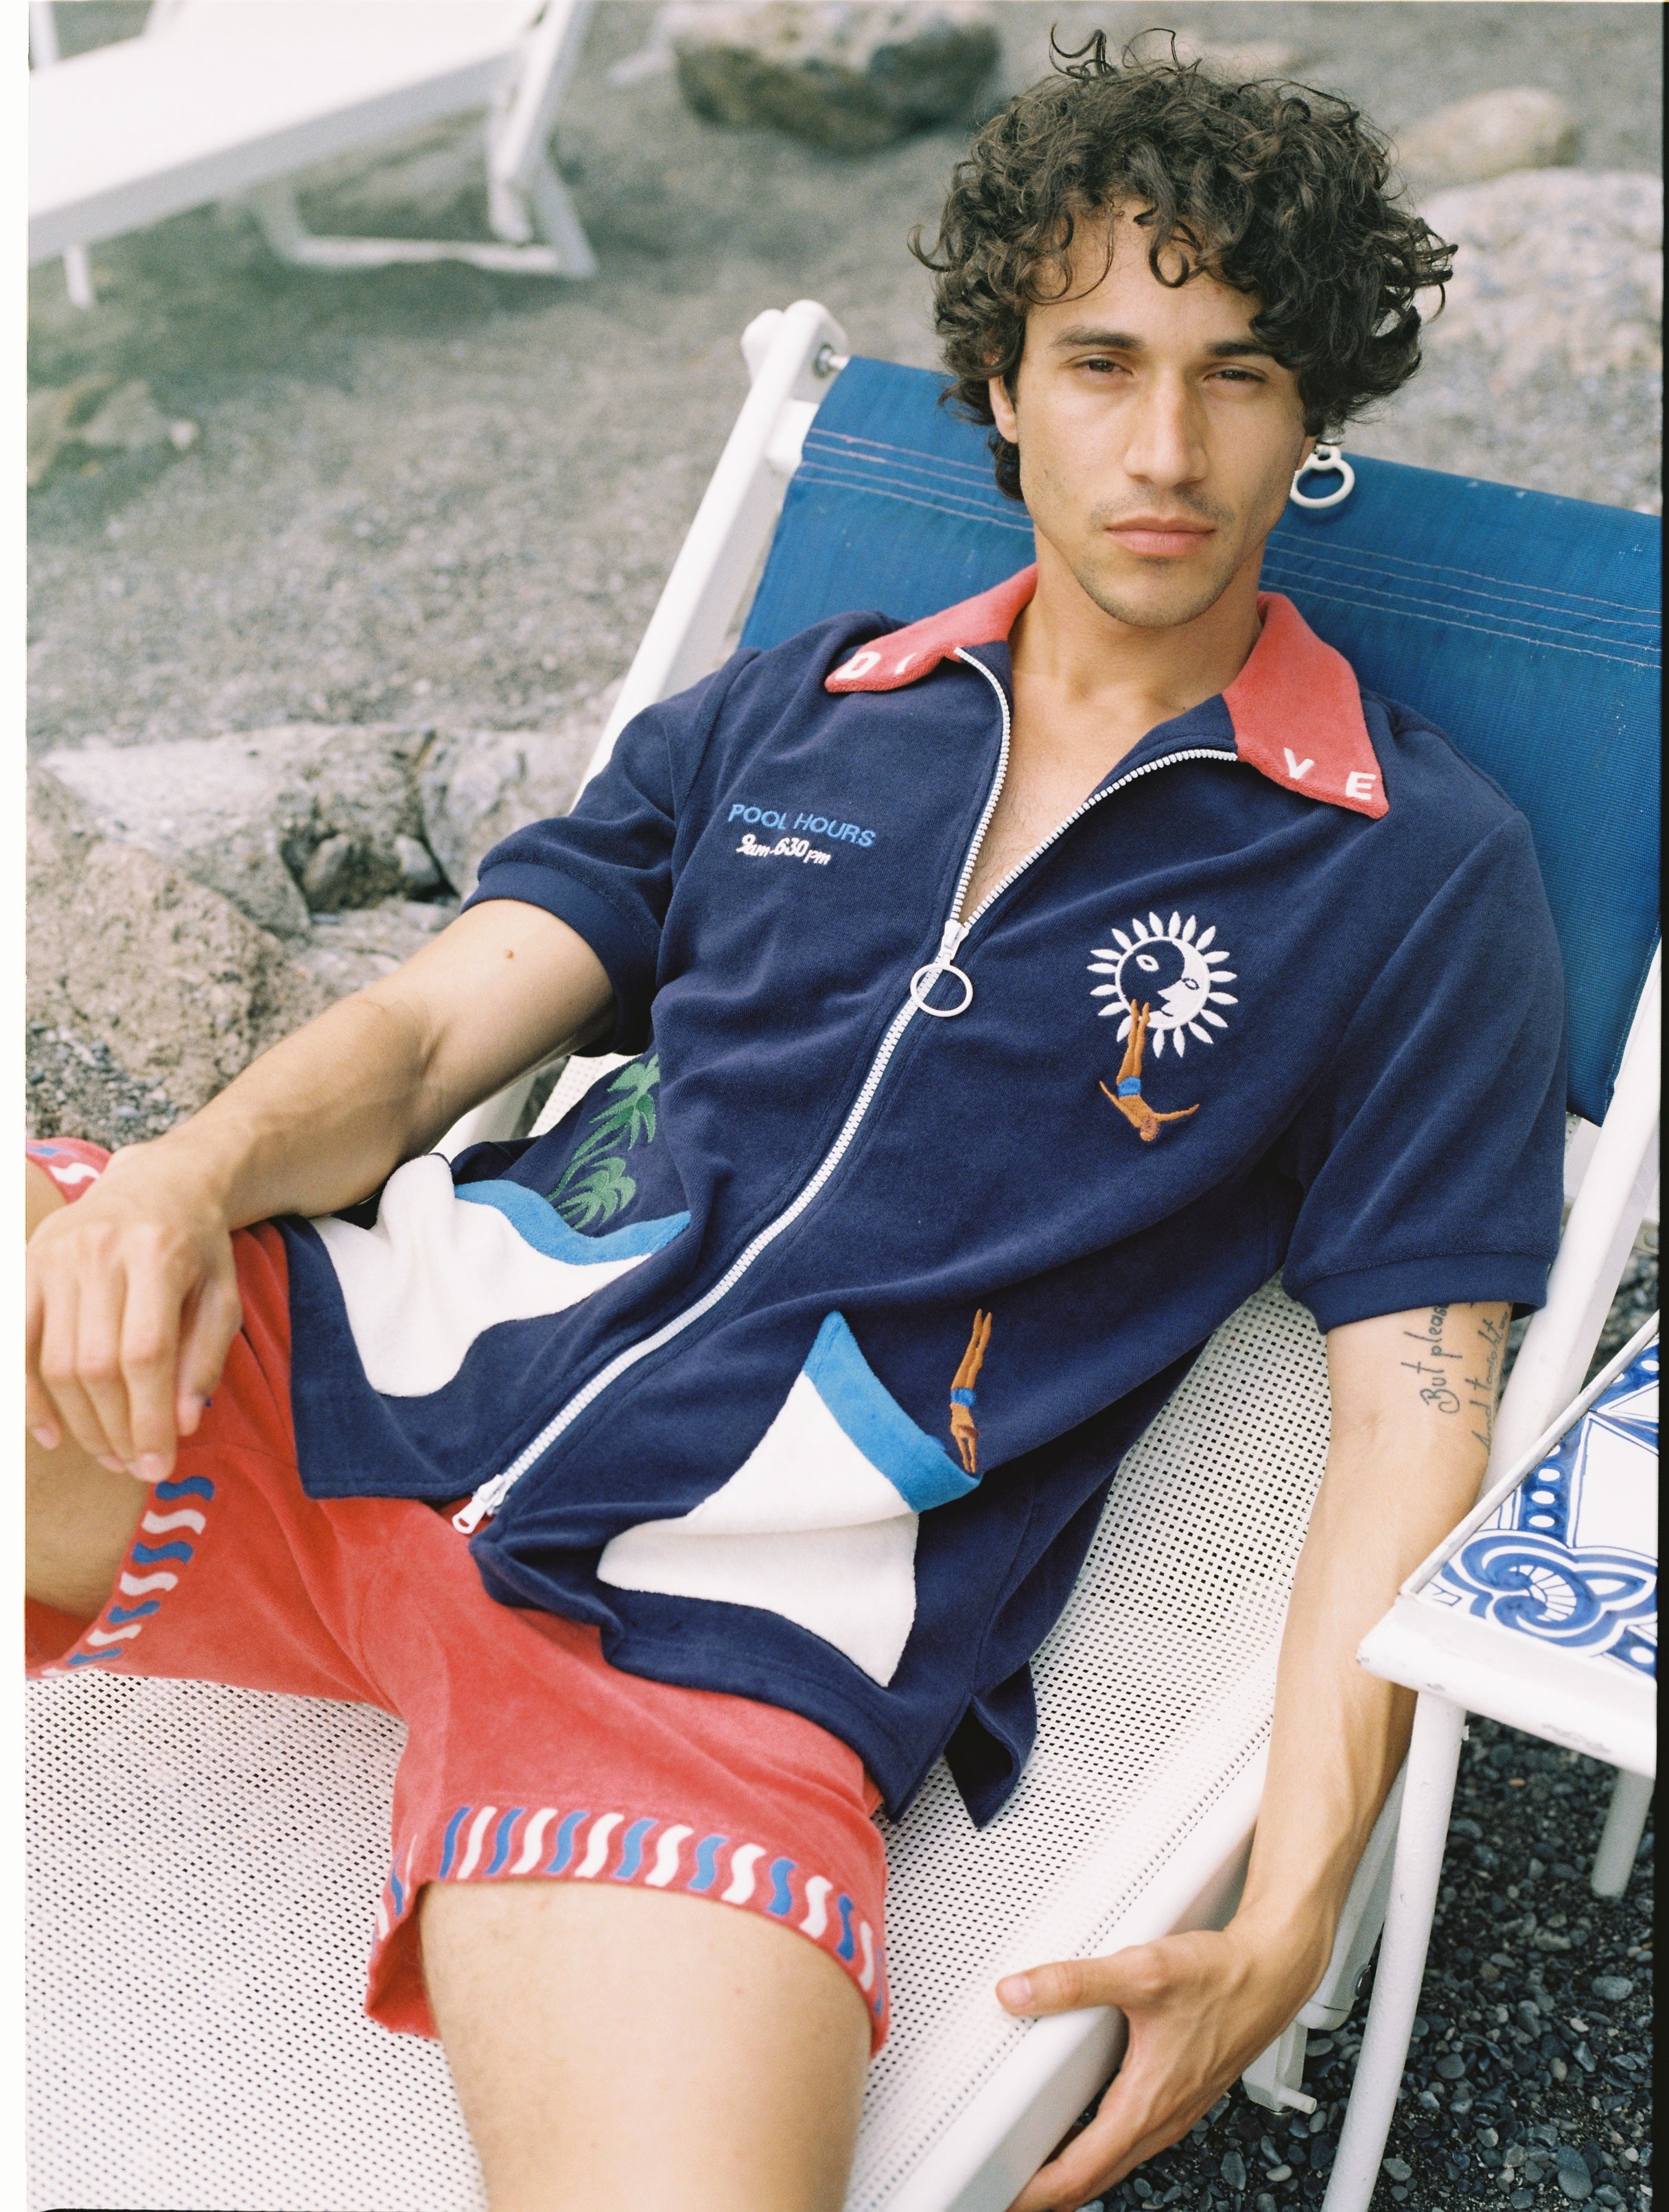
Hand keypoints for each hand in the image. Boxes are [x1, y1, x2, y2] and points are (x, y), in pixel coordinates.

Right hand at [26, 1141, 242, 1484]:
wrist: (160, 1182)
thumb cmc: (198, 1247)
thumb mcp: (223, 1295)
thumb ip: (205, 1358)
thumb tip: (182, 1426)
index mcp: (158, 1253)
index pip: (146, 1354)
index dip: (149, 1418)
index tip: (160, 1465)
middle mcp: (100, 1250)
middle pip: (97, 1364)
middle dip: (116, 1429)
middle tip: (135, 1466)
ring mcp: (55, 1256)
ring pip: (56, 1362)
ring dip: (80, 1422)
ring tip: (109, 1455)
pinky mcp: (26, 1266)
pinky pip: (16, 1345)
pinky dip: (29, 1397)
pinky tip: (52, 1436)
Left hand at [996, 1919, 1326, 2210]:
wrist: (1270, 1974)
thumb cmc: (1221, 1980)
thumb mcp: (1141, 1972)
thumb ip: (1074, 1982)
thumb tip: (1018, 1991)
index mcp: (1146, 2105)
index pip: (1080, 2174)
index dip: (1036, 2194)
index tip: (1006, 2198)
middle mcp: (1161, 2120)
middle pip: (1094, 2179)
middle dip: (1050, 2194)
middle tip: (1009, 2192)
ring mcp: (1173, 2112)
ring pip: (1115, 2162)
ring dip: (1075, 2173)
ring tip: (1037, 2170)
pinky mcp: (1181, 2097)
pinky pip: (1133, 2141)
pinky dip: (1101, 2150)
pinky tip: (1085, 2130)